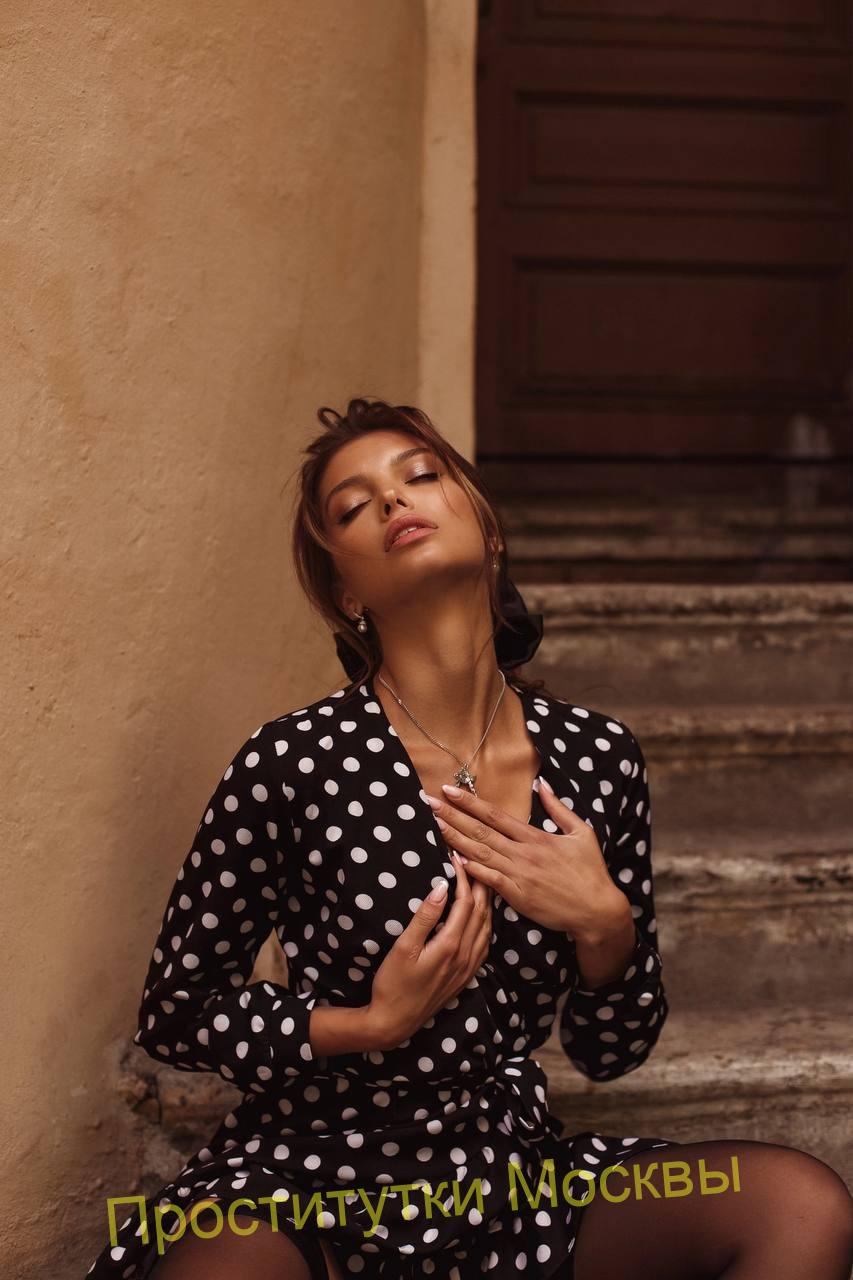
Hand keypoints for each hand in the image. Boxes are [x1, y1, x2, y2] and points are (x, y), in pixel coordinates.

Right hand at [366, 853, 493, 1050]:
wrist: (394, 1022)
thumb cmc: (393, 984)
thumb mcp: (404, 948)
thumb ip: (424, 917)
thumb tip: (441, 886)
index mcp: (451, 945)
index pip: (466, 902)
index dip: (464, 876)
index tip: (456, 856)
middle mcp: (466, 955)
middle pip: (482, 912)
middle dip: (480, 883)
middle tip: (473, 861)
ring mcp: (468, 967)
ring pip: (487, 926)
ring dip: (486, 901)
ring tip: (480, 880)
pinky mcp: (465, 975)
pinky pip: (484, 942)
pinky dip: (486, 922)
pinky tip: (481, 915)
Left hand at [424, 779, 628, 941]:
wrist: (598, 911)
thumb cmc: (591, 872)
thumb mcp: (581, 833)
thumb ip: (558, 808)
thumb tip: (541, 784)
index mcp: (536, 837)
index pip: (496, 815)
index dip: (470, 802)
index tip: (449, 790)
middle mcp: (524, 854)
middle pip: (481, 831)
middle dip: (453, 816)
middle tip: (429, 802)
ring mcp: (519, 876)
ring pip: (480, 854)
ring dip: (455, 839)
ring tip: (434, 825)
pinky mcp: (519, 897)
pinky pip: (490, 881)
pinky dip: (471, 870)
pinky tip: (454, 859)